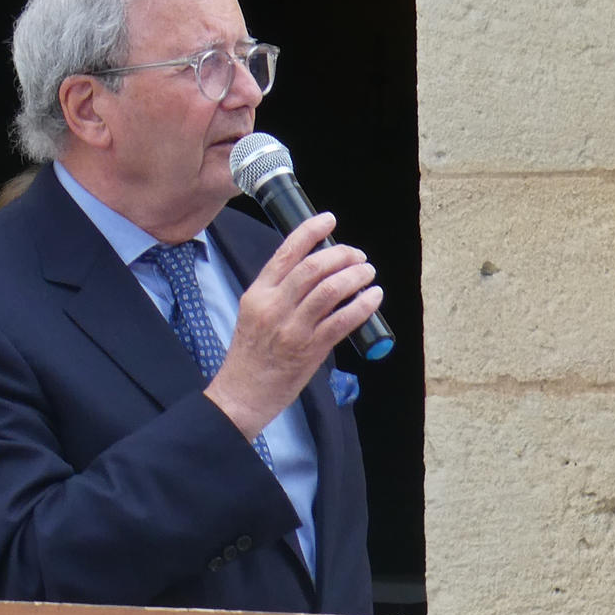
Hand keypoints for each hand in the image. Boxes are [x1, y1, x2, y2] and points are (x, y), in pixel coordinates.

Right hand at [204, 213, 381, 442]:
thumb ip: (278, 292)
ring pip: (330, 290)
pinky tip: (373, 298)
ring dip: (355, 276)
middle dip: (341, 255)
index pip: (286, 252)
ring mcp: (292, 328)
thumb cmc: (249, 355)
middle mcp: (274, 306)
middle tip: (357, 255)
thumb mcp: (254, 313)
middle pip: (313, 267)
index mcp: (258, 293)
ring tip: (368, 272)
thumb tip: (315, 273)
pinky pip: (342, 321)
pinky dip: (362, 305)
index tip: (329, 220)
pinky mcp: (309, 350)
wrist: (241, 394)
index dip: (310, 231)